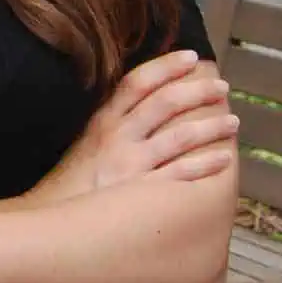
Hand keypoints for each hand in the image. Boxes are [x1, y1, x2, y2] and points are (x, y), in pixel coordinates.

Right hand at [58, 50, 237, 195]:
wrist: (49, 225)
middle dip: (198, 91)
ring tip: (232, 122)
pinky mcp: (141, 194)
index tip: (189, 57)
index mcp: (101, 122)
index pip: (136, 82)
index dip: (165, 66)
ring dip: (211, 126)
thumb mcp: (83, 147)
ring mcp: (130, 165)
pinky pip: (181, 174)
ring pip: (179, 136)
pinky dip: (206, 164)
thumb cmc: (67, 189)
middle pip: (164, 103)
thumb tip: (141, 114)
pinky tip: (224, 158)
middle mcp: (117, 138)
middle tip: (221, 88)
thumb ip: (110, 129)